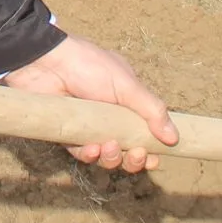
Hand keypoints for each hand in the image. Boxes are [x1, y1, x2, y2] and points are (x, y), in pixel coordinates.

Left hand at [3, 34, 178, 171]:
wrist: (47, 62)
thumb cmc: (88, 65)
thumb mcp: (127, 85)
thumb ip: (151, 110)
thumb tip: (174, 138)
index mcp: (127, 104)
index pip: (144, 133)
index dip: (151, 150)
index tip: (155, 158)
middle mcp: (110, 118)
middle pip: (127, 152)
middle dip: (134, 160)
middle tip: (136, 154)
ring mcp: (89, 127)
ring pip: (106, 157)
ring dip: (112, 158)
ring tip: (109, 147)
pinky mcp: (68, 134)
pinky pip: (82, 154)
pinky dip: (89, 155)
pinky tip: (91, 148)